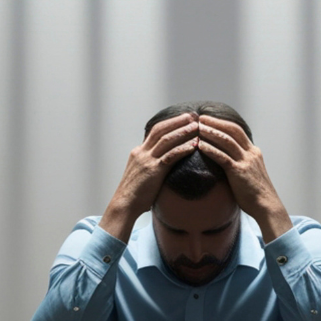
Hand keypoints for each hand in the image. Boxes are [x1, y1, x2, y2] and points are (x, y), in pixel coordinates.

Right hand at [99, 112, 199, 241]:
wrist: (124, 205)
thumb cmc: (136, 194)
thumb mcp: (142, 174)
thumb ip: (153, 165)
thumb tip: (167, 163)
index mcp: (139, 152)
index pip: (156, 131)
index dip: (171, 122)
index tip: (184, 118)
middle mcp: (141, 152)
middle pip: (161, 130)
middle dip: (178, 121)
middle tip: (193, 115)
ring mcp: (146, 161)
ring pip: (166, 140)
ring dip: (183, 131)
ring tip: (196, 126)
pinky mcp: (152, 170)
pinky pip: (170, 156)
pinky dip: (183, 149)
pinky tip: (194, 145)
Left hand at [196, 115, 292, 241]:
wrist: (266, 206)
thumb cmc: (255, 193)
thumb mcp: (249, 172)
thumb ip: (240, 163)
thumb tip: (225, 159)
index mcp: (253, 152)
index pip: (237, 131)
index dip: (223, 123)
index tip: (209, 119)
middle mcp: (251, 153)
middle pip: (232, 131)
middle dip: (216, 122)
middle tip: (201, 117)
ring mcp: (246, 161)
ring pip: (227, 141)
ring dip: (211, 132)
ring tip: (198, 127)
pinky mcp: (240, 172)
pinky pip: (223, 157)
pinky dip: (210, 149)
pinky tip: (200, 145)